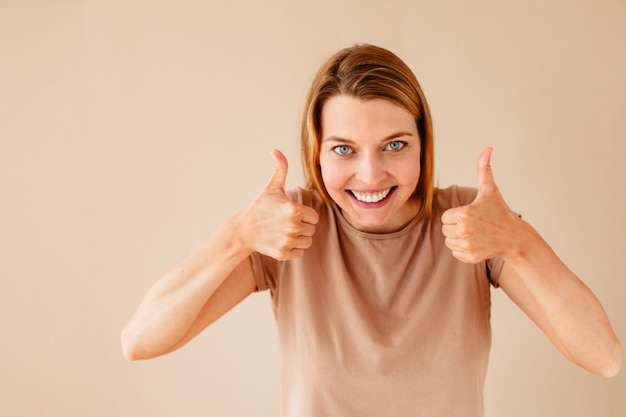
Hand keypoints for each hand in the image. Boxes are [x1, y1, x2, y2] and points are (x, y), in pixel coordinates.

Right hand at [241, 149, 318, 260]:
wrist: (244, 230)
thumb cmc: (260, 207)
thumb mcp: (272, 188)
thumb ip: (280, 169)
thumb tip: (276, 150)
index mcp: (294, 209)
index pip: (314, 216)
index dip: (305, 214)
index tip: (292, 212)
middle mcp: (293, 226)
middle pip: (311, 229)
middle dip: (302, 226)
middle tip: (285, 222)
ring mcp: (287, 241)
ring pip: (307, 241)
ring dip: (299, 237)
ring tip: (284, 231)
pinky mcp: (283, 253)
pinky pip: (300, 252)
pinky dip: (293, 249)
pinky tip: (281, 241)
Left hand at [441, 147, 519, 263]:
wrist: (514, 237)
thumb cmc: (499, 211)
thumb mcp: (490, 190)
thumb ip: (484, 169)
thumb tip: (488, 148)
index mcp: (464, 214)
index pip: (445, 217)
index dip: (456, 216)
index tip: (470, 215)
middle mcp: (464, 230)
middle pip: (445, 230)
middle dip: (456, 227)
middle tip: (474, 225)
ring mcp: (467, 245)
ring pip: (449, 242)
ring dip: (458, 238)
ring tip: (475, 234)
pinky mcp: (470, 257)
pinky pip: (455, 252)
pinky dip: (463, 250)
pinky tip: (477, 243)